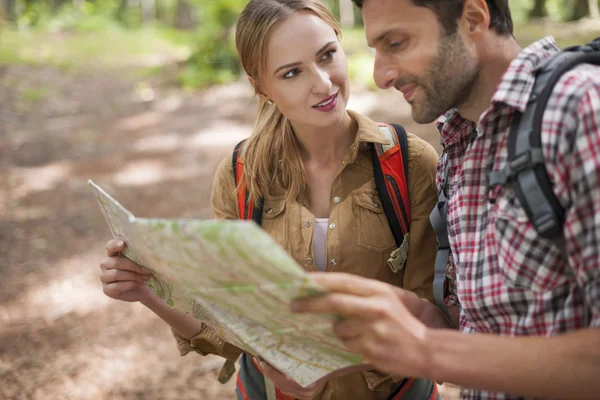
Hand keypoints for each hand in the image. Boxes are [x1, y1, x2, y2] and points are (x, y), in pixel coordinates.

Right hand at [100, 239, 153, 302]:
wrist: (143, 290)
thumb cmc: (141, 273)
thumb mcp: (141, 263)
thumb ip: (139, 255)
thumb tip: (146, 251)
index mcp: (113, 254)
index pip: (110, 246)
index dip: (115, 244)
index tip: (124, 244)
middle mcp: (106, 264)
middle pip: (116, 262)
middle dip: (133, 266)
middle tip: (146, 270)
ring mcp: (104, 277)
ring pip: (116, 274)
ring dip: (133, 276)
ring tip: (144, 278)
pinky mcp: (106, 290)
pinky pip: (116, 286)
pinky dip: (129, 284)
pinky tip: (137, 284)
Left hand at [254, 357, 369, 398]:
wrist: (343, 374)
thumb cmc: (331, 363)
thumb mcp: (317, 355)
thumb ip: (305, 352)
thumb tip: (288, 338)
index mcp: (304, 382)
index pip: (279, 377)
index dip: (268, 368)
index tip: (260, 357)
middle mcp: (303, 391)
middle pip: (278, 382)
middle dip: (267, 370)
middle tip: (259, 358)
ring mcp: (304, 395)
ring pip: (281, 386)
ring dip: (272, 375)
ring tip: (265, 362)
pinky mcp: (304, 396)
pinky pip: (287, 389)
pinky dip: (280, 380)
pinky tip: (276, 371)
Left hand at [291, 273, 444, 378]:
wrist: (426, 349)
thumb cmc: (401, 323)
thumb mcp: (386, 300)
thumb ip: (359, 295)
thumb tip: (325, 293)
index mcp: (379, 291)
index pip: (342, 281)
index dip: (319, 280)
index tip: (300, 281)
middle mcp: (376, 307)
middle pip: (334, 302)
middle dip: (310, 303)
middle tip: (293, 305)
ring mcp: (374, 329)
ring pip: (339, 328)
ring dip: (339, 332)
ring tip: (358, 333)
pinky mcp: (371, 348)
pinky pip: (347, 345)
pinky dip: (349, 345)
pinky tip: (365, 344)